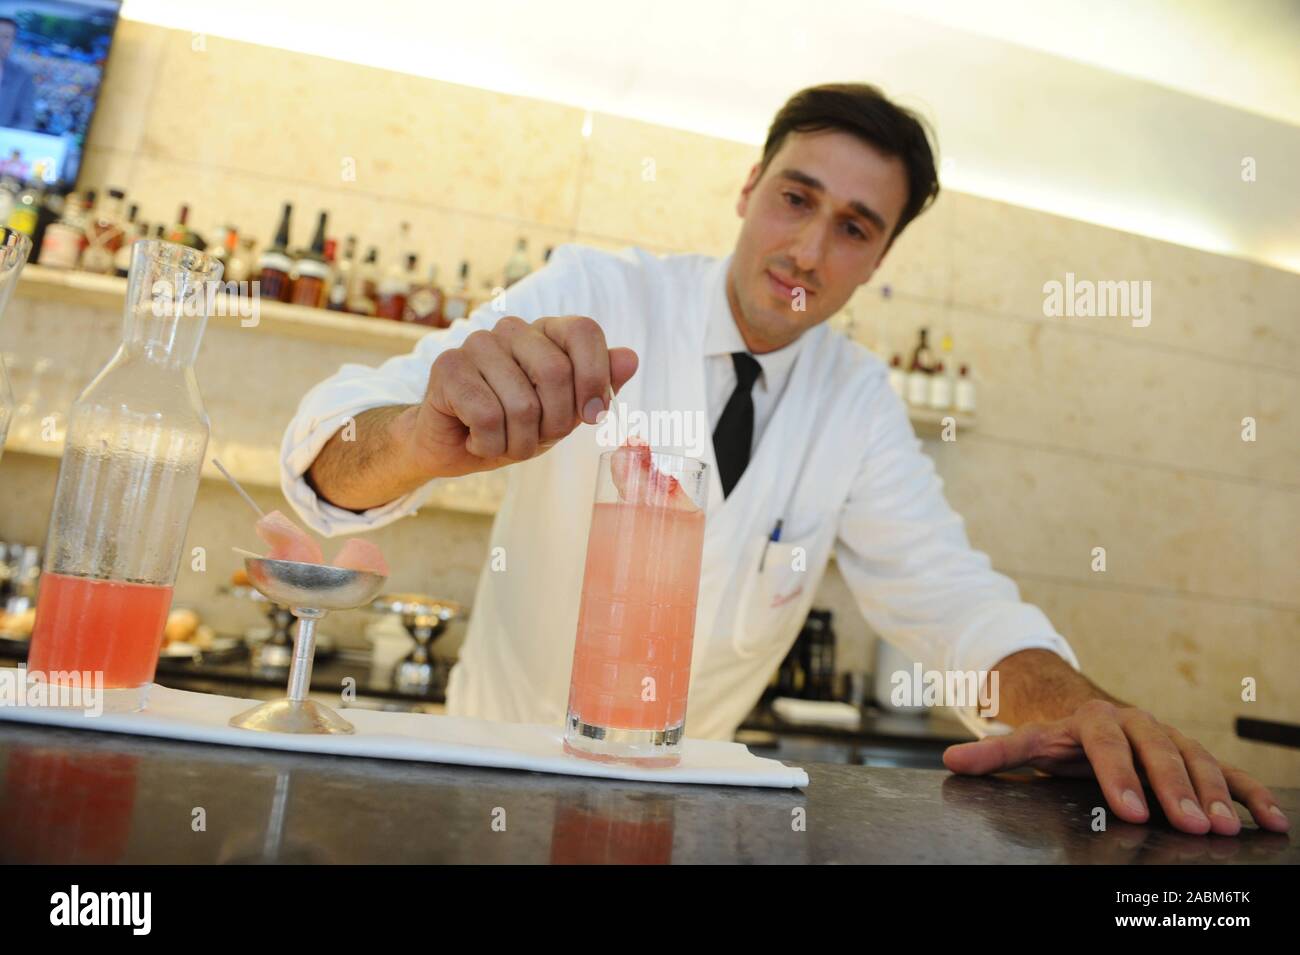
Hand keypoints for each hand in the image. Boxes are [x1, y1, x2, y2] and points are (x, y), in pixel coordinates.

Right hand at [407, 314, 637, 477]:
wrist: (455, 447)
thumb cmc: (515, 425)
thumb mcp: (567, 412)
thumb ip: (599, 385)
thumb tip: (630, 358)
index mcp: (546, 332)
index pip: (584, 331)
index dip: (595, 378)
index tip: (592, 415)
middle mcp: (512, 329)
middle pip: (556, 372)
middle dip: (555, 423)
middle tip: (538, 437)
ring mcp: (477, 344)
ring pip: (522, 404)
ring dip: (520, 442)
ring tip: (505, 441)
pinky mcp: (448, 366)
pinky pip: (488, 417)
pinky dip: (490, 444)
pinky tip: (478, 439)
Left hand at [942, 699, 1290, 835]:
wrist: (1088, 713)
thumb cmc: (1059, 737)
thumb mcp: (1026, 741)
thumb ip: (994, 754)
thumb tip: (951, 761)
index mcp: (1093, 720)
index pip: (1106, 746)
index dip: (1119, 777)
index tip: (1131, 810)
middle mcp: (1137, 723)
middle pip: (1159, 753)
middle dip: (1175, 789)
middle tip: (1189, 824)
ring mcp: (1169, 737)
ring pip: (1197, 761)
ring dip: (1216, 795)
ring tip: (1224, 830)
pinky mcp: (1193, 754)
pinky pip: (1229, 773)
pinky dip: (1250, 794)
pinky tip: (1271, 821)